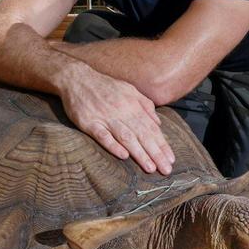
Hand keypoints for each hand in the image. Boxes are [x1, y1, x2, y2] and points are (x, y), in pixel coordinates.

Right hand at [58, 66, 174, 174]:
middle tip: (166, 170)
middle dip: (155, 153)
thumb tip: (158, 123)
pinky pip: (102, 135)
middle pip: (142, 135)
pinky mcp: (89, 122)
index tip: (171, 159)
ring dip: (139, 153)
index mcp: (133, 105)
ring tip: (150, 168)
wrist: (77, 78)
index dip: (162, 144)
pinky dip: (113, 146)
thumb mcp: (129, 89)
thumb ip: (145, 105)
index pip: (151, 128)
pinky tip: (123, 156)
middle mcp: (122, 112)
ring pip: (126, 137)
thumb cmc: (105, 86)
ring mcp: (105, 117)